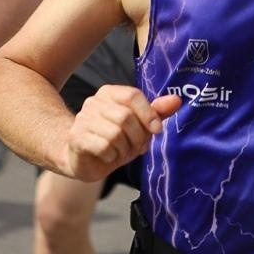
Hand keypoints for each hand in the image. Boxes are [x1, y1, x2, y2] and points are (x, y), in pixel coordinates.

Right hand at [63, 85, 181, 181]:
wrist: (83, 159)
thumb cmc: (113, 140)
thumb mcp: (138, 126)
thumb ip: (156, 112)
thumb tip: (177, 100)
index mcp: (109, 93)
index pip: (132, 95)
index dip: (149, 113)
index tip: (157, 130)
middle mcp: (93, 102)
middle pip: (126, 117)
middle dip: (137, 137)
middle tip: (137, 147)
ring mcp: (82, 119)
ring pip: (115, 133)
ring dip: (125, 149)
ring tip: (122, 152)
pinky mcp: (76, 138)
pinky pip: (103, 147)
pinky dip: (112, 156)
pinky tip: (109, 156)